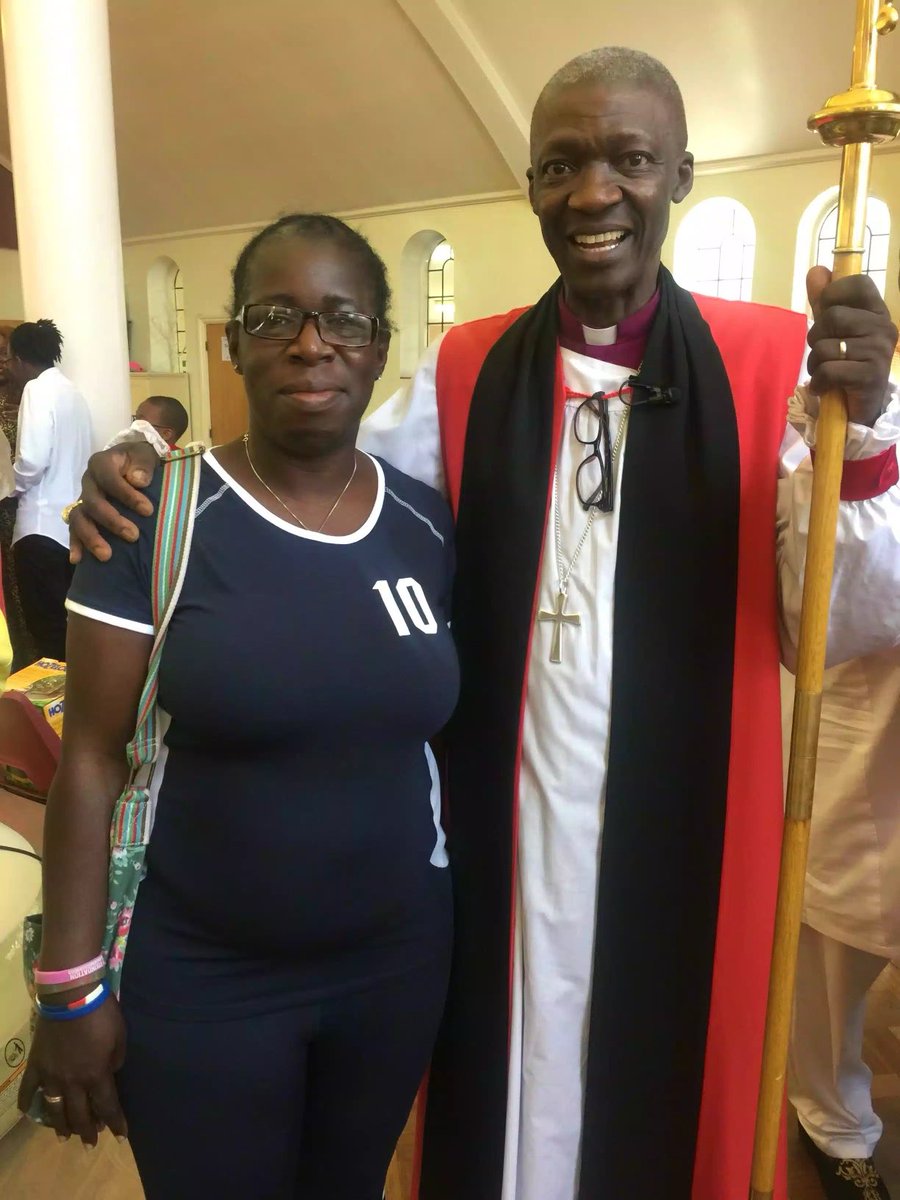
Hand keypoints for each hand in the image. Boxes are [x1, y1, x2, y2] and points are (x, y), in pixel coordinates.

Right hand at [18, 994, 127, 1145]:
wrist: (71, 996)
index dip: (115, 1124)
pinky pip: (29, 1089)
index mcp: (96, 1075)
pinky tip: (28, 1112)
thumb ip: (116, 1060)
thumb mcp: (120, 1036)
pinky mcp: (35, 1065)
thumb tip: (110, 1072)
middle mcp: (73, 1082)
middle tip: (91, 1144)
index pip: (107, 1107)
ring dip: (61, 1126)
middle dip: (88, 1132)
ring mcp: (51, 1076)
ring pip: (54, 1110)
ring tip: (64, 1137)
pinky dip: (28, 1102)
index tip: (121, 1137)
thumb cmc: (101, 1013)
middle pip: (80, 1115)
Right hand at [68, 442, 161, 563]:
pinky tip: (78, 560)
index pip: (108, 478)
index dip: (126, 494)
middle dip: (112, 521)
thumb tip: (138, 480)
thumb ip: (143, 465)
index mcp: (101, 464)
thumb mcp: (145, 455)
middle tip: (133, 536)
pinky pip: (74, 529)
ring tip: (106, 555)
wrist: (132, 462)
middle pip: (92, 502)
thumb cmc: (139, 460)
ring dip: (91, 538)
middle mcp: (89, 482)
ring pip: (79, 518)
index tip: (148, 510)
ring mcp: (83, 499)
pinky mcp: (83, 514)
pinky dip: (76, 544)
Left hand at [806, 266, 897, 427]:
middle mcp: (884, 327)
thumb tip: (817, 270)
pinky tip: (824, 387)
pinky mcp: (870, 376)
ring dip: (815, 363)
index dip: (833, 294)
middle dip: (816, 337)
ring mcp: (879, 351)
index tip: (826, 313)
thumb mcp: (835, 329)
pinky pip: (829, 370)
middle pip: (833, 317)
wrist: (861, 406)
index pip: (858, 283)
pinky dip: (819, 382)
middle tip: (823, 353)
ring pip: (826, 346)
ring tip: (824, 372)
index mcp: (877, 311)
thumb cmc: (847, 363)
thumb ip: (824, 301)